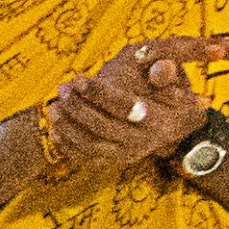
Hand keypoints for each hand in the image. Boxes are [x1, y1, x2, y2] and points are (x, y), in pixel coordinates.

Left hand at [43, 34, 228, 169]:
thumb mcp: (175, 82)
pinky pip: (85, 157)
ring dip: (68, 126)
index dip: (99, 92)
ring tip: (53, 106)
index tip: (78, 78)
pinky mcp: (113, 162)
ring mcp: (127, 155)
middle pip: (102, 126)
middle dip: (77, 106)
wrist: (172, 123)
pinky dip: (67, 145)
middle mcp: (143, 142)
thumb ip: (166, 74)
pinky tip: (55, 128)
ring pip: (90, 144)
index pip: (124, 107)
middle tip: (63, 88)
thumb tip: (161, 66)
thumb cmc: (169, 95)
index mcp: (159, 121)